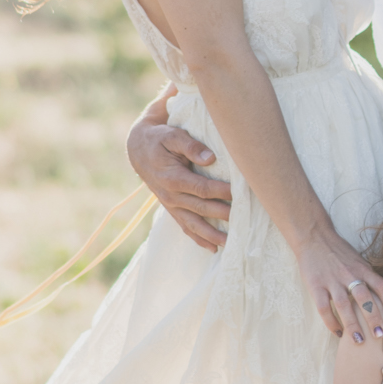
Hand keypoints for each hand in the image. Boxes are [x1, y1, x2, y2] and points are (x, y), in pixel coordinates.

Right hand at [127, 88, 231, 251]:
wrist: (139, 149)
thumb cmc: (160, 139)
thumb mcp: (172, 136)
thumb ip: (190, 146)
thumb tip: (211, 157)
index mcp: (173, 178)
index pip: (202, 188)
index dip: (221, 192)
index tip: (238, 193)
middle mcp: (171, 196)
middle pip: (201, 208)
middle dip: (223, 214)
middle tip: (244, 219)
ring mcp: (171, 205)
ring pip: (194, 224)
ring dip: (212, 235)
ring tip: (231, 243)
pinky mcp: (172, 209)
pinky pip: (186, 227)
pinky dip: (199, 239)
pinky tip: (213, 248)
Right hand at [294, 225, 382, 342]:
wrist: (314, 237)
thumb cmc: (339, 252)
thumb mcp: (358, 260)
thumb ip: (368, 276)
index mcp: (363, 268)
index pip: (382, 286)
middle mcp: (349, 275)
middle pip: (365, 298)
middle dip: (373, 317)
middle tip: (380, 335)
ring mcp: (332, 281)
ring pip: (344, 305)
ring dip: (353, 325)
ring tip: (359, 341)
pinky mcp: (316, 285)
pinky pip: (324, 307)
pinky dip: (331, 322)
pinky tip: (338, 333)